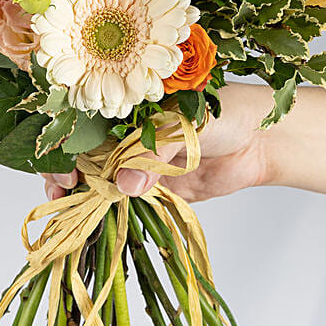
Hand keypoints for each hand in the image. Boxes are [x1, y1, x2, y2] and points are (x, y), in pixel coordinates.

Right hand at [41, 83, 274, 202]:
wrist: (263, 139)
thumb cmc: (225, 111)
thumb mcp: (185, 123)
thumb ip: (154, 153)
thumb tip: (125, 186)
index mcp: (128, 105)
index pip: (82, 121)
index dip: (64, 142)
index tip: (62, 165)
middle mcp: (126, 132)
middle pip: (81, 152)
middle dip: (64, 172)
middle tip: (62, 192)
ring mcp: (138, 161)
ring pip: (97, 179)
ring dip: (81, 195)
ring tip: (70, 209)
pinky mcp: (153, 186)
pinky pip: (123, 199)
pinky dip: (106, 210)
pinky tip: (93, 220)